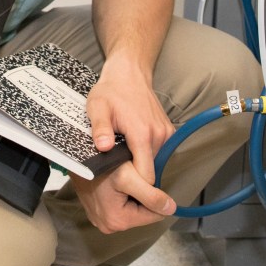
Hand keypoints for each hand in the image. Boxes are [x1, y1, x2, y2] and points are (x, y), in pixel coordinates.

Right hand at [71, 160, 176, 233]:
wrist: (76, 153)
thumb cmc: (101, 162)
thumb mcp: (129, 177)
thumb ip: (152, 196)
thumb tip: (171, 210)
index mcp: (117, 221)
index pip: (152, 215)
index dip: (157, 197)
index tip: (152, 180)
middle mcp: (107, 225)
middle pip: (141, 213)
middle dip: (144, 195)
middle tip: (137, 175)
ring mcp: (100, 219)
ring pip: (132, 207)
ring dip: (135, 193)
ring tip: (129, 176)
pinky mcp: (96, 211)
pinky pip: (119, 205)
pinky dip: (124, 193)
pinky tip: (119, 180)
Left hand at [86, 59, 173, 185]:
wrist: (129, 73)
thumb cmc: (111, 91)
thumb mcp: (97, 108)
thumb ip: (100, 129)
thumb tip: (103, 148)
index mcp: (142, 134)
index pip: (145, 177)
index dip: (133, 187)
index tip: (120, 192)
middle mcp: (159, 136)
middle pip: (150, 171)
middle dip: (134, 177)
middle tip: (116, 174)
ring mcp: (166, 133)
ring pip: (154, 163)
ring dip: (139, 164)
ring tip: (121, 158)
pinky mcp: (168, 132)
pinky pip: (157, 152)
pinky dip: (145, 154)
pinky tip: (130, 147)